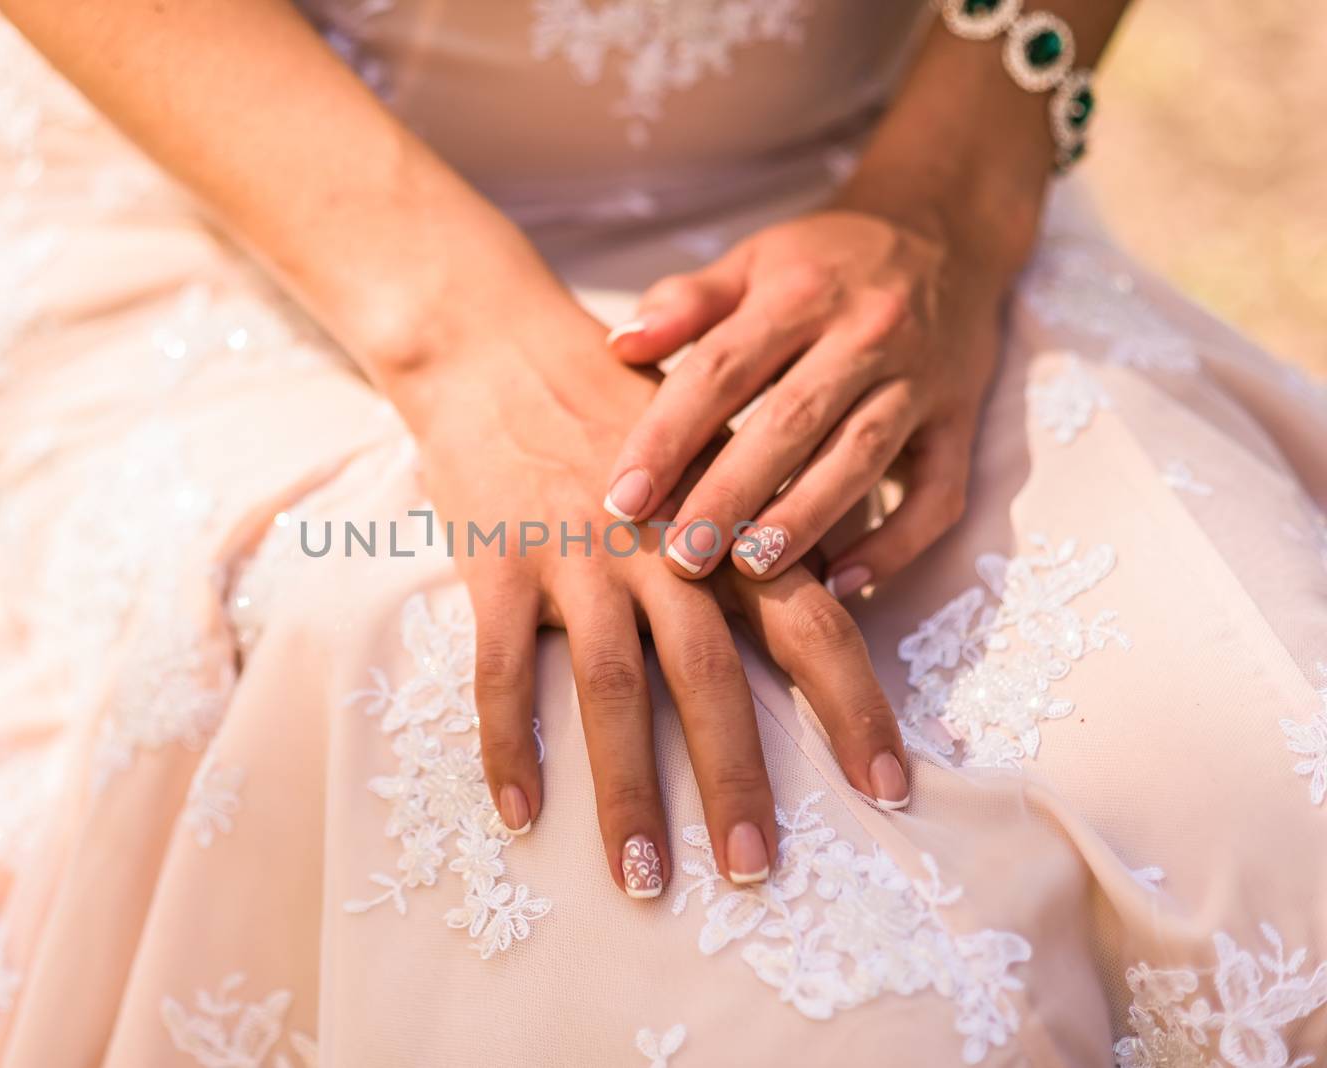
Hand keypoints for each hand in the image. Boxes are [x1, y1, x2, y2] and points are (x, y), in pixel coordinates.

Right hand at [393, 299, 908, 900]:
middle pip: (711, 680)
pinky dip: (507, 747)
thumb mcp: (710, 456)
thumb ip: (764, 527)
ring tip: (643, 877)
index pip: (812, 625)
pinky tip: (521, 813)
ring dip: (627, 793)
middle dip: (738, 782)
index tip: (889, 791)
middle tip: (756, 871)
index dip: (854, 709)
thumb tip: (835, 604)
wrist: (499, 348)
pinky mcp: (499, 565)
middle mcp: (661, 546)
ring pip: (610, 692)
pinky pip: (501, 673)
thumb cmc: (616, 411)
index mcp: (727, 524)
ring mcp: (577, 557)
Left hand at [600, 203, 1005, 598]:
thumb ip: (686, 302)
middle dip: (730, 494)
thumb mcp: (754, 261)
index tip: (623, 498)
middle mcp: (866, 333)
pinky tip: (843, 582)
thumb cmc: (825, 262)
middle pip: (790, 421)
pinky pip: (937, 492)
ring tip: (748, 570)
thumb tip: (618, 344)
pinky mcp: (961, 422)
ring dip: (803, 520)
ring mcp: (920, 380)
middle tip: (679, 557)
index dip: (668, 436)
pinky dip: (896, 542)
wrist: (944, 233)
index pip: (722, 369)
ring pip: (861, 457)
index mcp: (800, 293)